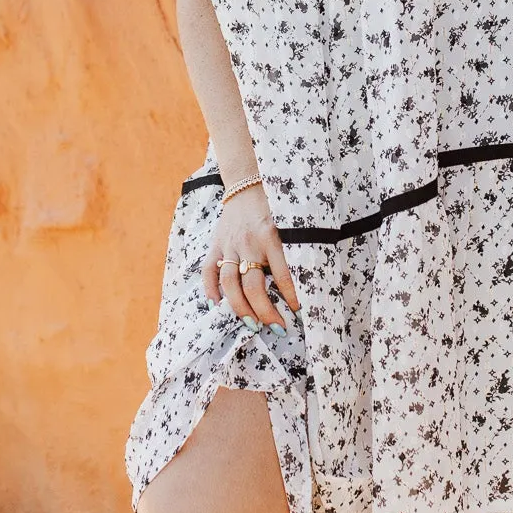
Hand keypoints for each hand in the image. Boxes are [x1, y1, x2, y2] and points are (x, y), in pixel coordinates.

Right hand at [202, 184, 299, 331]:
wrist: (246, 184)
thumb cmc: (273, 206)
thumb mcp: (289, 223)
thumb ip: (293, 248)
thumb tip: (305, 281)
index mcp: (271, 237)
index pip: (282, 275)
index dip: (290, 297)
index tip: (297, 312)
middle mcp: (249, 243)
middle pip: (254, 286)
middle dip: (265, 312)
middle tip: (276, 328)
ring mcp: (229, 245)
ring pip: (230, 284)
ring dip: (240, 308)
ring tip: (252, 324)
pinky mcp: (216, 245)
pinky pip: (208, 272)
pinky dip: (210, 291)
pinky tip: (217, 307)